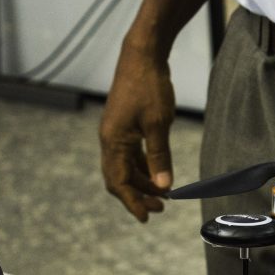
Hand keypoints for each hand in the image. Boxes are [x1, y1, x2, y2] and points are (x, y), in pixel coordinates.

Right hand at [99, 41, 174, 222]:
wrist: (142, 56)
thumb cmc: (150, 87)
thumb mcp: (159, 125)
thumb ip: (160, 157)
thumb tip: (164, 187)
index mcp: (113, 141)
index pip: (118, 182)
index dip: (132, 202)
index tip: (146, 218)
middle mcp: (109, 139)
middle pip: (119, 178)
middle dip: (138, 195)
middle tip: (161, 209)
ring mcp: (116, 133)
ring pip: (125, 167)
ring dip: (142, 182)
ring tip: (164, 195)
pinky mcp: (124, 126)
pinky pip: (130, 154)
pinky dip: (143, 167)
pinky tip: (158, 174)